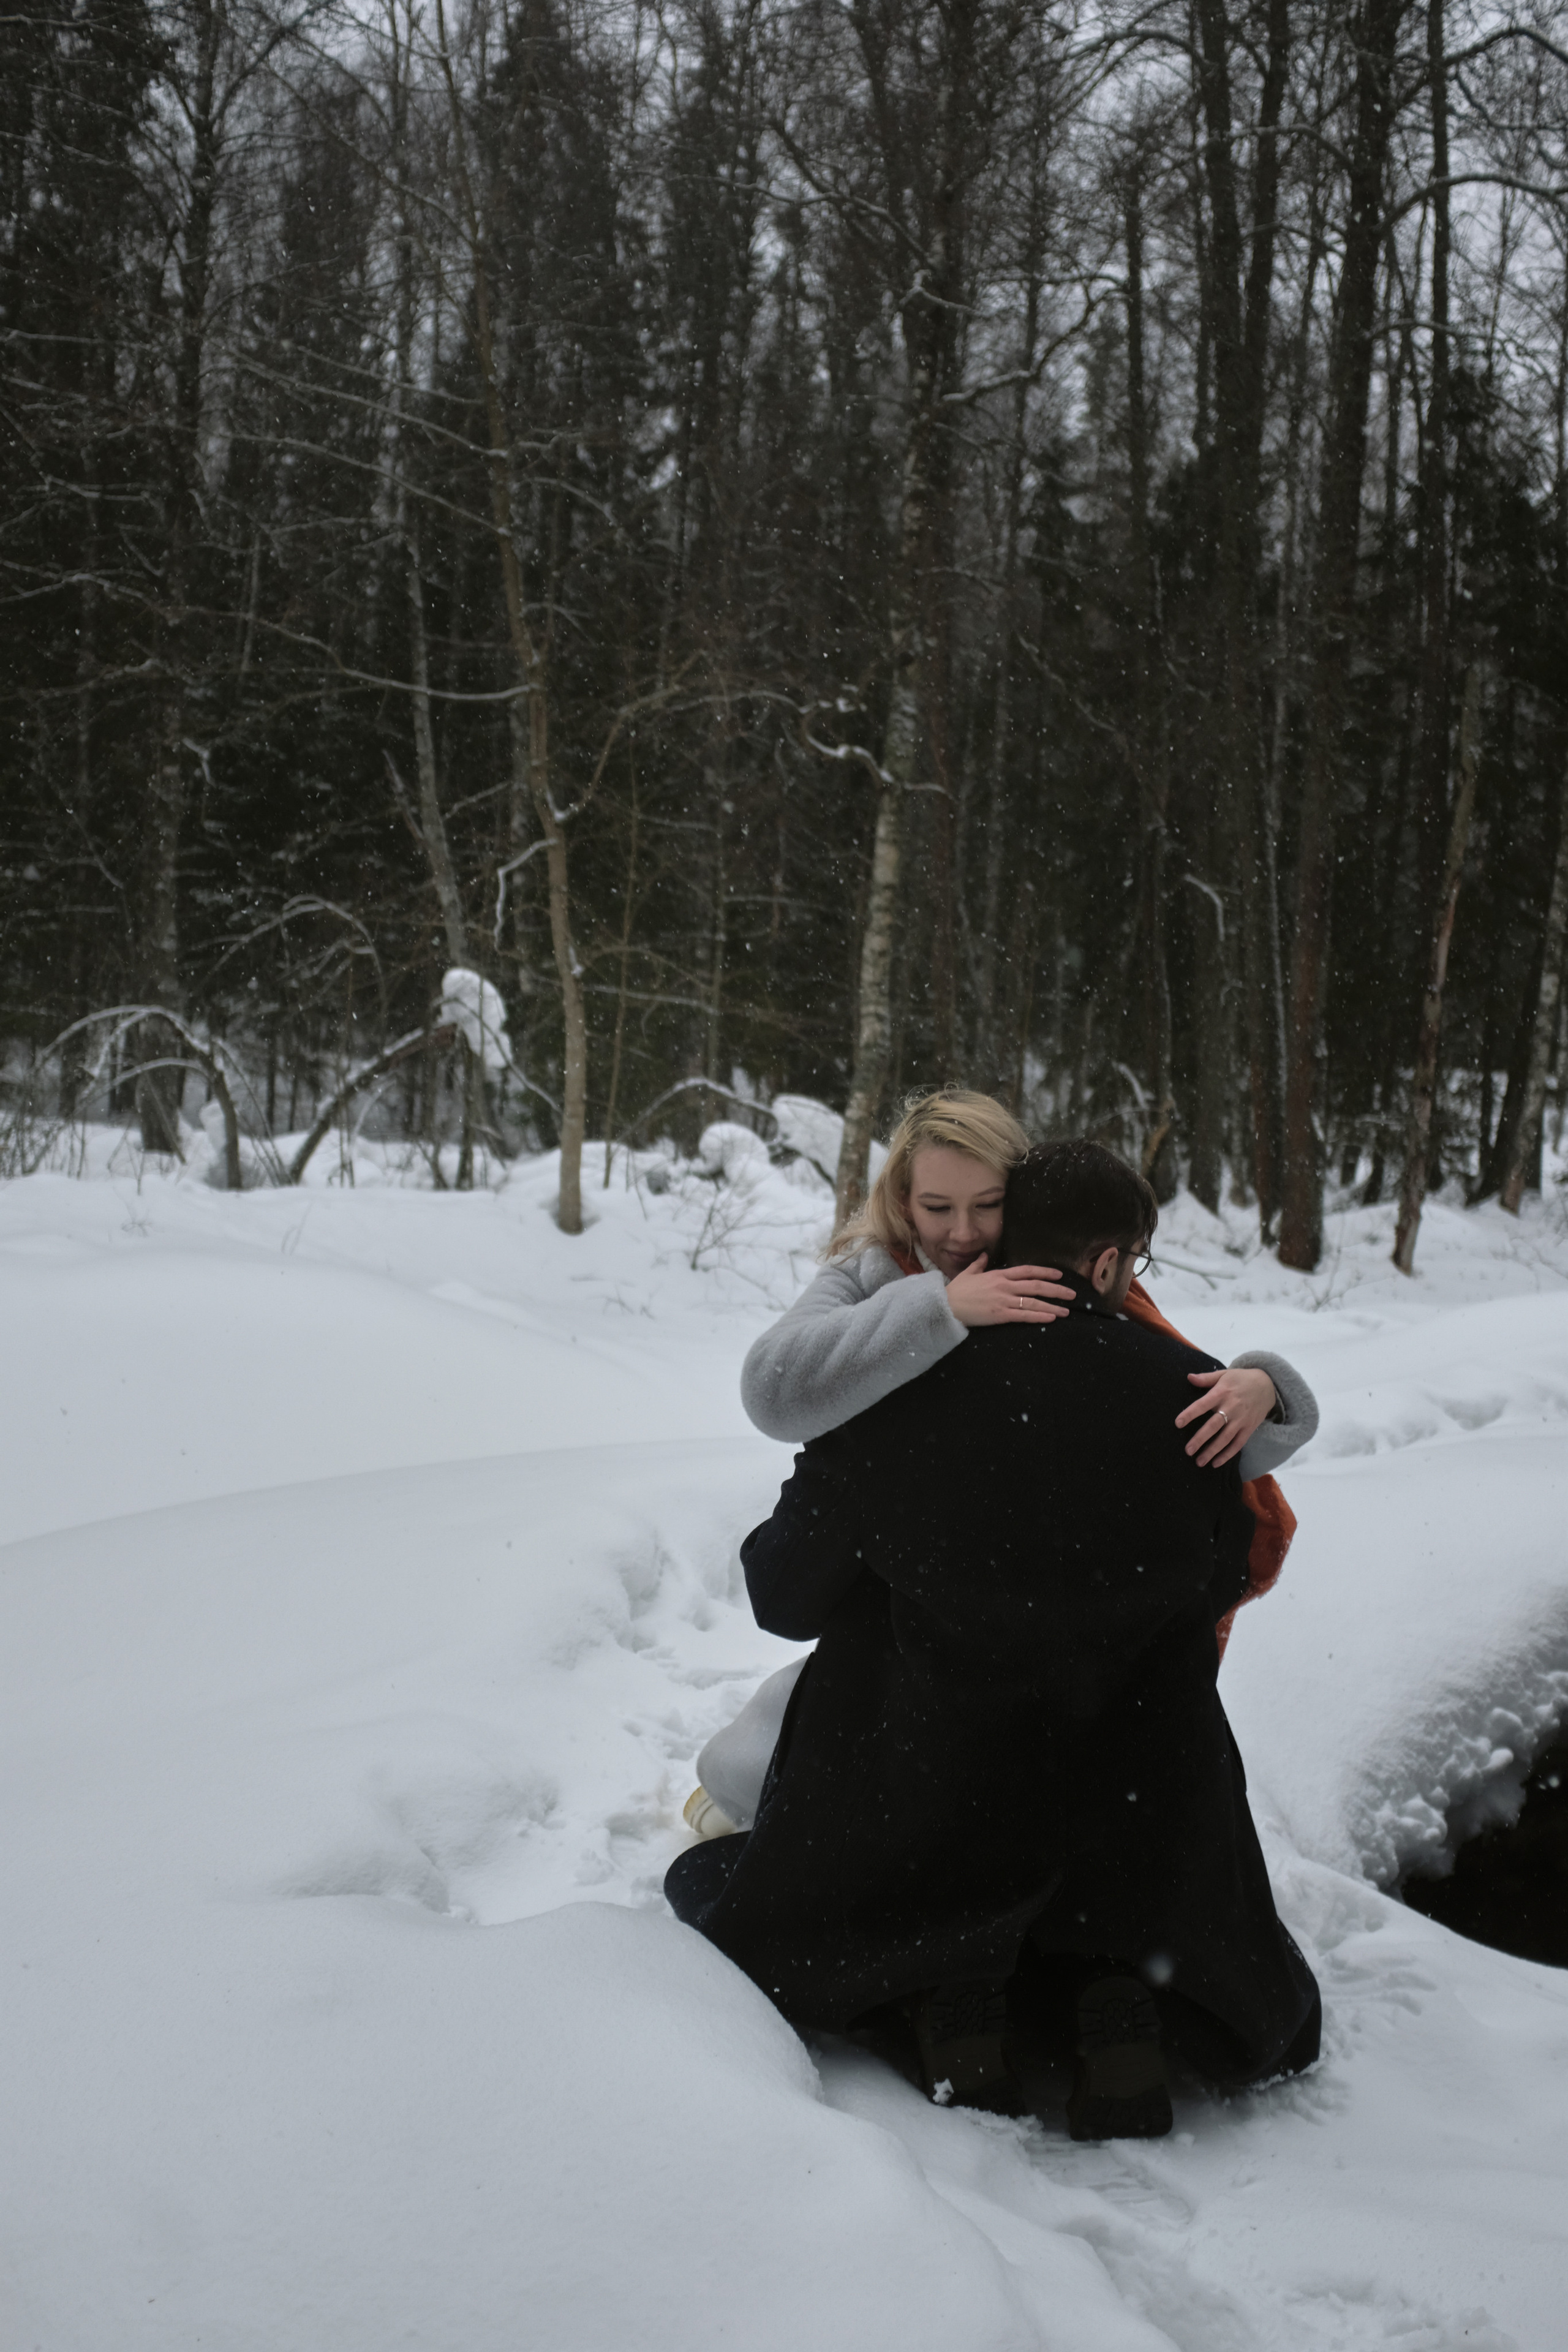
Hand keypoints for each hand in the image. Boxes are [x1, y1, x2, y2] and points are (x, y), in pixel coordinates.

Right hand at [946, 1253, 1074, 1328]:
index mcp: (999, 1275)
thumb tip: (984, 1255)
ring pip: (1034, 1302)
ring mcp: (1003, 1301)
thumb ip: (979, 1264)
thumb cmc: (956, 1291)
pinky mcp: (1000, 1315)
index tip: (1058, 1275)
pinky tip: (1051, 1318)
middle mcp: (1005, 1286)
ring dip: (1052, 1306)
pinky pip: (1024, 1315)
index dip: (1045, 1272)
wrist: (946, 1306)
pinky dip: (1039, 1316)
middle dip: (1056, 1290)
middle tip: (1072, 1294)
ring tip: (1066, 1311)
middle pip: (1036, 1286)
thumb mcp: (969, 1273)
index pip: (1027, 1271)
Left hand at [1175, 1366, 1278, 1466]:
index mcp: (1222, 1393)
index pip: (1202, 1405)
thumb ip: (1206, 1378)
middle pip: (1213, 1426)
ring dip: (1212, 1451)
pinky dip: (1227, 1455)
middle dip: (1200, 1439)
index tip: (1178, 1424)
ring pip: (1225, 1438)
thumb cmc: (1241, 1379)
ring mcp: (1241, 1420)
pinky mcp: (1249, 1428)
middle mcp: (1231, 1407)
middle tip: (1188, 1450)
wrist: (1268, 1385)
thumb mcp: (1224, 1374)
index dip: (1190, 1414)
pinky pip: (1238, 1444)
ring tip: (1199, 1462)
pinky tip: (1216, 1463)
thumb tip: (1188, 1377)